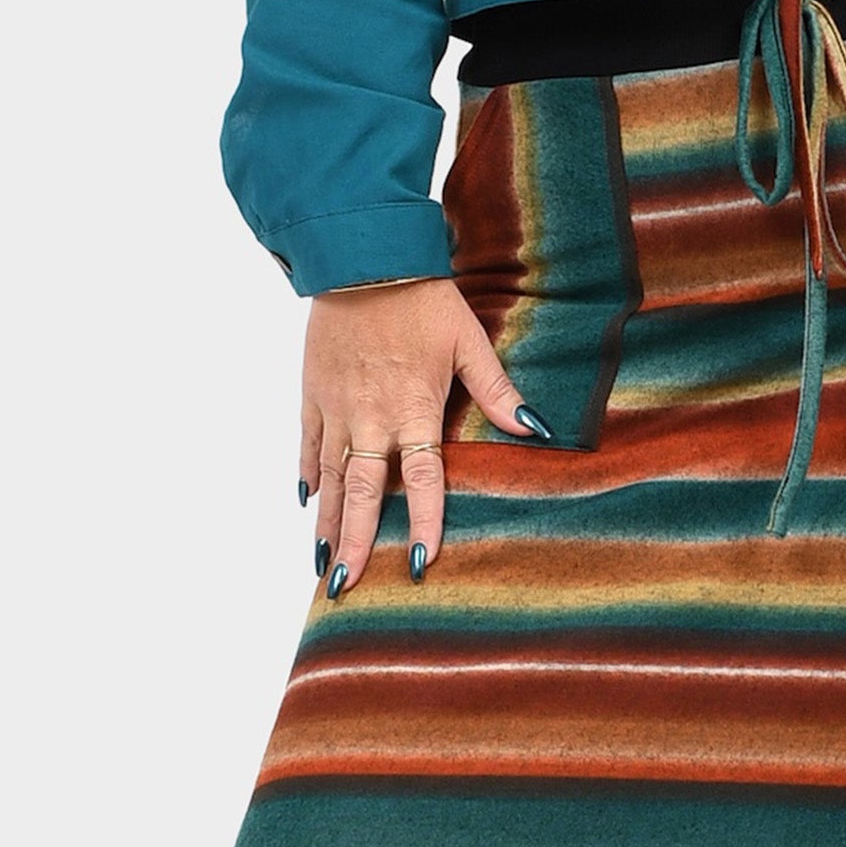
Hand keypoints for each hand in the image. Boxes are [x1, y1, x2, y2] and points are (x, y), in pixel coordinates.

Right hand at [299, 278, 551, 597]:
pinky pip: (309, 445)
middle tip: (347, 586)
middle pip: (364, 493)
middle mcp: (372, 418)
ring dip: (328, 523)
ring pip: (331, 479)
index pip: (423, 480)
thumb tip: (537, 429)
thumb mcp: (469, 342)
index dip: (425, 523)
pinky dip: (309, 476)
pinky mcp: (314, 393)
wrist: (365, 260)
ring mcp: (338, 408)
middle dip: (357, 542)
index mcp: (415, 409)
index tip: (422, 564)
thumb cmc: (424, 300)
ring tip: (324, 564)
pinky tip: (308, 504)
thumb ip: (498, 391)